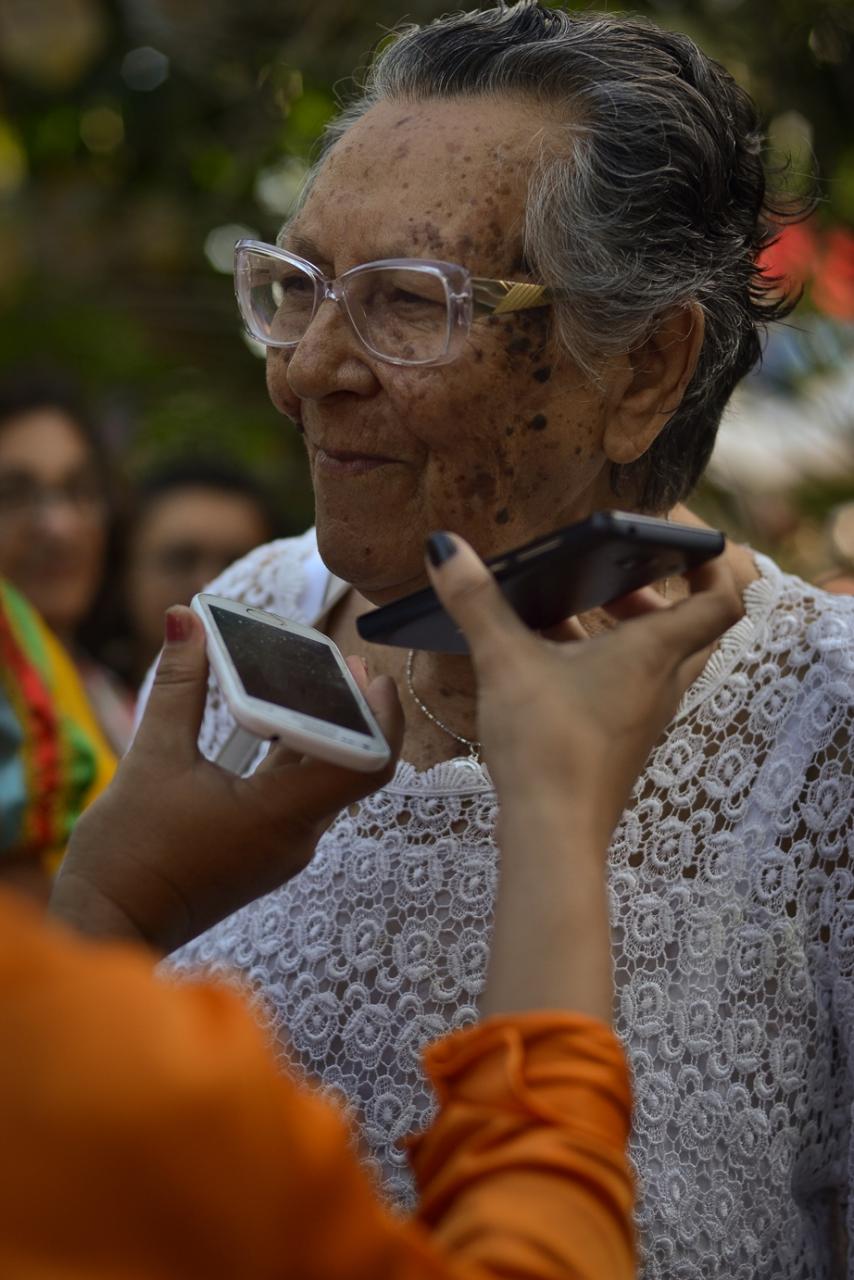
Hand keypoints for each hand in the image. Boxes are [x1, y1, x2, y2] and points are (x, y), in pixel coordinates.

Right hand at [50, 608, 403, 951]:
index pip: (367, 764)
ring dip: (319, 729)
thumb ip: (178, 685)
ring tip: (310, 675)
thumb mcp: (151, 756)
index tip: (373, 674)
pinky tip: (270, 717)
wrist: (107, 925)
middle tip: (342, 660)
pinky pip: (295, 793)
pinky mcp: (264, 849)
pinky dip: (292, 753)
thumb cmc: (128, 853)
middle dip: (350, 709)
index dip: (382, 716)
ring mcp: (283, 847)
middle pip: (349, 764)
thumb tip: (184, 618)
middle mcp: (296, 836)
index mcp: (281, 815)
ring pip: (320, 777)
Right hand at [426, 532, 741, 851]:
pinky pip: (628, 687)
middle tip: (613, 575)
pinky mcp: (621, 741)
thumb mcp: (506, 661)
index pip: (722, 598)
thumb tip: (444, 546)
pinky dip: (603, 662)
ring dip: (628, 628)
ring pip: (658, 658)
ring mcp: (644, 716)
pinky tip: (550, 660)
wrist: (553, 834)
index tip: (677, 538)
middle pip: (690, 626)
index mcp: (655, 651)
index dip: (710, 560)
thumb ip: (476, 601)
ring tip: (578, 609)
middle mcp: (662, 682)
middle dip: (658, 592)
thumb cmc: (548, 746)